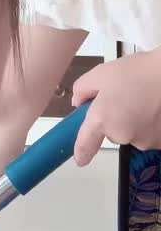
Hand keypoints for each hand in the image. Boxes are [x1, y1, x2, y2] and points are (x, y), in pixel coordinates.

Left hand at [72, 49, 160, 165]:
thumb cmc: (139, 71)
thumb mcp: (101, 73)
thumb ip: (82, 89)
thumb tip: (79, 103)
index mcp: (102, 119)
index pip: (86, 144)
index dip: (81, 152)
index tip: (80, 159)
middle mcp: (122, 135)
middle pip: (112, 132)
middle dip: (114, 118)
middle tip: (125, 96)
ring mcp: (144, 141)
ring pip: (132, 133)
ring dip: (134, 121)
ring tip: (144, 99)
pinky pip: (149, 134)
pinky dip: (150, 124)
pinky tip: (155, 107)